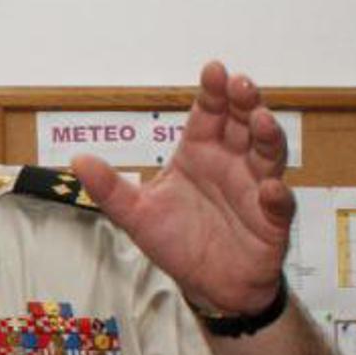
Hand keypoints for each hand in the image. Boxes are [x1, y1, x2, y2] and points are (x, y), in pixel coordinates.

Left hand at [70, 60, 292, 314]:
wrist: (209, 285)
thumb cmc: (176, 242)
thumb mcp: (136, 215)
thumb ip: (109, 189)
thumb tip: (77, 160)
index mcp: (198, 154)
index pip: (207, 115)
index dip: (212, 93)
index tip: (213, 69)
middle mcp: (230, 163)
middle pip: (242, 125)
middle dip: (244, 102)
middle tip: (241, 84)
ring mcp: (255, 188)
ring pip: (267, 154)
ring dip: (266, 136)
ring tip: (260, 120)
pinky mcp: (271, 220)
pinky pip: (278, 205)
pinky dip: (275, 195)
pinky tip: (268, 188)